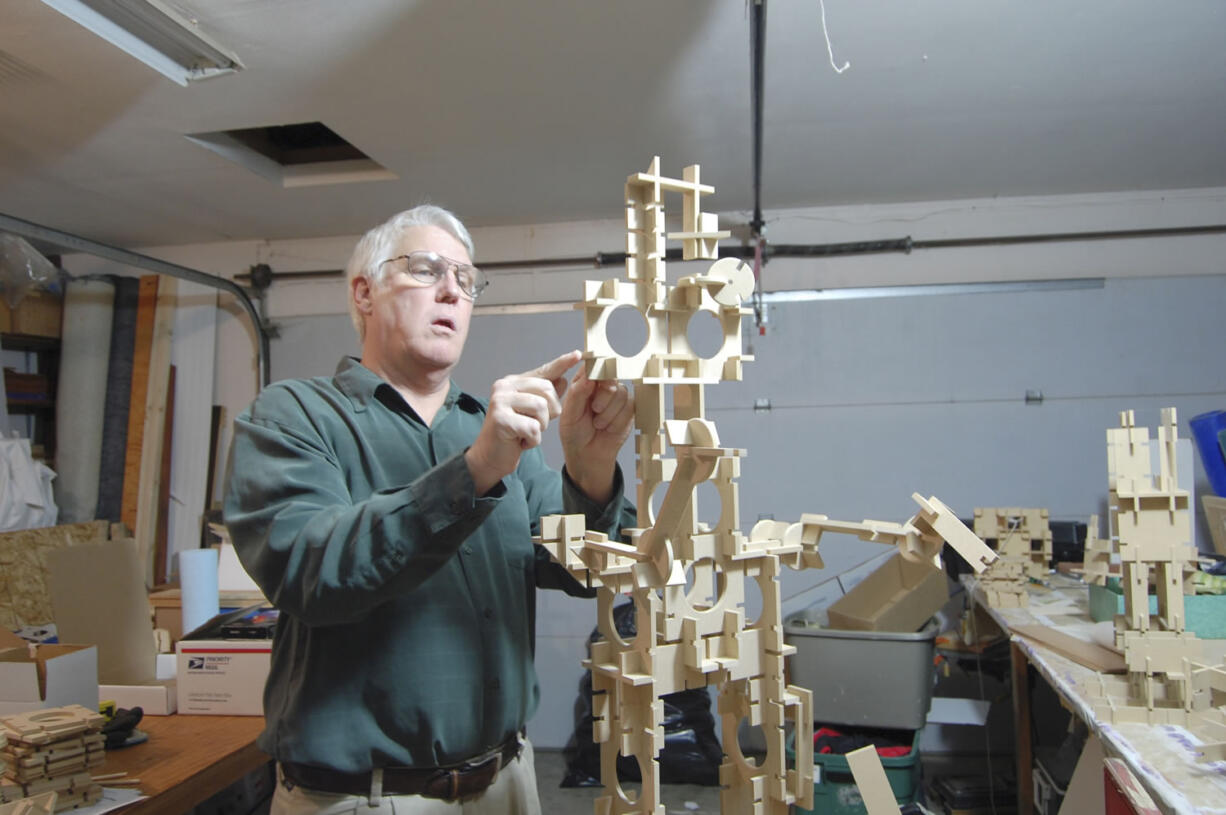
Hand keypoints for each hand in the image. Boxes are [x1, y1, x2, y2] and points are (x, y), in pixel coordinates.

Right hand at [465, 351, 581, 494]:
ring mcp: (500, 401)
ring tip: (527, 432)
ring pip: (542, 408)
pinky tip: (521, 441)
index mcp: (513, 382)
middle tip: (536, 425)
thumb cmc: (513, 434)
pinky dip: (533, 440)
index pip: (543, 370)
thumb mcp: (533, 413)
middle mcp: (505, 387)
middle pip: (547, 390)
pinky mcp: (500, 419)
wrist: (490, 457)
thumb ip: (546, 397)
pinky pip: (533, 427)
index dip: (562, 363)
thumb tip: (563, 379)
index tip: (579, 354)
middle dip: (550, 412)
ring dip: (541, 427)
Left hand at [559, 365, 633, 503]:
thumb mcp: (569, 414)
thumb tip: (590, 376)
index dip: (598, 367)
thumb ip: (578, 393)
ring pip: (621, 392)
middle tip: (595, 409)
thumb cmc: (575, 434)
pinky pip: (630, 407)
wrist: (588, 456)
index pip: (593, 365)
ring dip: (609, 413)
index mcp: (584, 382)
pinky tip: (608, 428)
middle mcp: (601, 386)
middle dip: (604, 395)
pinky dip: (617, 421)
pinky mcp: (629, 409)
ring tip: (598, 424)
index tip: (596, 377)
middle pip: (612, 376)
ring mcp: (617, 397)